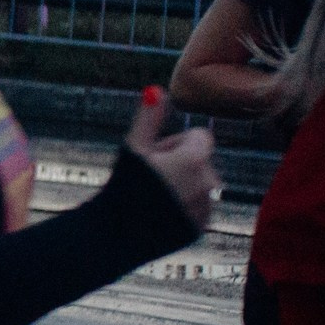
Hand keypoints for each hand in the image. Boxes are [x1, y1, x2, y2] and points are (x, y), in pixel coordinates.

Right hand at [125, 86, 217, 230]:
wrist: (114, 236)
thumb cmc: (122, 186)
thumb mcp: (134, 148)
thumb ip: (149, 118)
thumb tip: (156, 88)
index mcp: (196, 158)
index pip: (199, 137)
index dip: (174, 144)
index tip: (154, 158)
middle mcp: (209, 181)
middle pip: (199, 161)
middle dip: (179, 165)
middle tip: (149, 180)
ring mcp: (207, 206)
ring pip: (199, 185)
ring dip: (182, 186)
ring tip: (152, 199)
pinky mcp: (201, 226)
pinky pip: (197, 208)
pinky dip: (182, 208)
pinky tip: (158, 214)